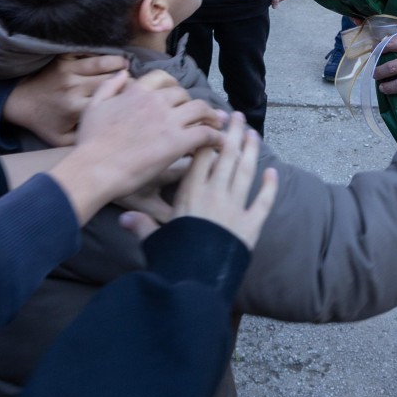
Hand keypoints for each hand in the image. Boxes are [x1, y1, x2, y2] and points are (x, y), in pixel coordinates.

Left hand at [2, 53, 128, 146]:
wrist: (21, 102)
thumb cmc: (45, 122)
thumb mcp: (63, 140)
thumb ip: (86, 138)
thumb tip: (111, 134)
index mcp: (76, 108)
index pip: (111, 99)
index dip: (127, 97)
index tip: (135, 98)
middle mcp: (74, 87)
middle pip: (110, 78)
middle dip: (126, 78)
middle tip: (135, 81)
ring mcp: (68, 70)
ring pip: (102, 61)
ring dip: (117, 61)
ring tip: (125, 64)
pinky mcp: (62, 59)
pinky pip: (87, 51)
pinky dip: (100, 52)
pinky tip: (108, 56)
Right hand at [48, 71, 225, 223]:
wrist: (94, 168)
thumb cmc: (90, 142)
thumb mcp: (94, 107)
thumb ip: (109, 86)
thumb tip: (124, 72)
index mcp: (137, 91)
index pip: (164, 79)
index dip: (175, 86)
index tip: (180, 97)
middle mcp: (155, 101)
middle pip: (185, 95)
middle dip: (194, 104)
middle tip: (202, 114)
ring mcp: (167, 121)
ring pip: (200, 110)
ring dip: (212, 116)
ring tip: (218, 125)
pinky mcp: (177, 142)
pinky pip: (205, 133)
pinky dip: (216, 137)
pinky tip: (220, 143)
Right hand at [123, 114, 278, 249]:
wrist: (197, 278)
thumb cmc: (173, 258)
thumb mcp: (153, 239)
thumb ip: (141, 225)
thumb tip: (123, 217)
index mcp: (190, 194)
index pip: (201, 157)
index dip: (207, 138)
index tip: (212, 124)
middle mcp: (214, 195)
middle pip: (226, 157)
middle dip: (233, 134)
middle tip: (238, 117)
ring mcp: (235, 209)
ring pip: (245, 172)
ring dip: (250, 151)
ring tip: (253, 133)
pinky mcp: (251, 226)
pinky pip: (263, 202)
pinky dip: (270, 187)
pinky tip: (272, 172)